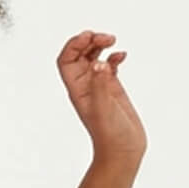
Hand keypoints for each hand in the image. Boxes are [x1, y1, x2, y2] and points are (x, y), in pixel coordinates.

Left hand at [56, 30, 146, 161]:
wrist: (123, 151)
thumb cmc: (110, 135)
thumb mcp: (104, 109)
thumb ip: (100, 86)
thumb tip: (98, 64)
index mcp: (77, 89)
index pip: (65, 61)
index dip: (73, 45)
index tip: (89, 36)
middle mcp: (85, 86)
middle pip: (78, 55)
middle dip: (89, 41)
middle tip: (107, 37)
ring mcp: (99, 87)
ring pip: (93, 58)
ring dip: (100, 46)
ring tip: (113, 40)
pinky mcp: (113, 89)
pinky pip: (108, 67)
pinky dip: (113, 57)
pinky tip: (122, 55)